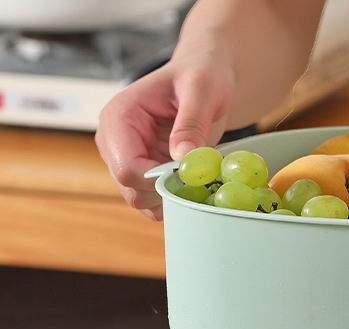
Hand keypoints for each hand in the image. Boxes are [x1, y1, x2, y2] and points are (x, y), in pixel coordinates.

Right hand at [95, 56, 233, 220]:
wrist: (203, 80)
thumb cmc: (200, 76)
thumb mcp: (202, 90)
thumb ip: (192, 123)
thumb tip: (182, 158)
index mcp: (119, 117)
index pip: (126, 167)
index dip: (159, 179)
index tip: (189, 172)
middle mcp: (114, 141)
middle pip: (130, 189)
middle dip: (166, 189)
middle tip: (198, 173)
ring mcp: (125, 159)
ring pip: (140, 199)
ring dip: (171, 196)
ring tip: (196, 173)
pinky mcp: (141, 173)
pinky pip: (153, 201)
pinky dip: (174, 199)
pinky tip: (192, 181)